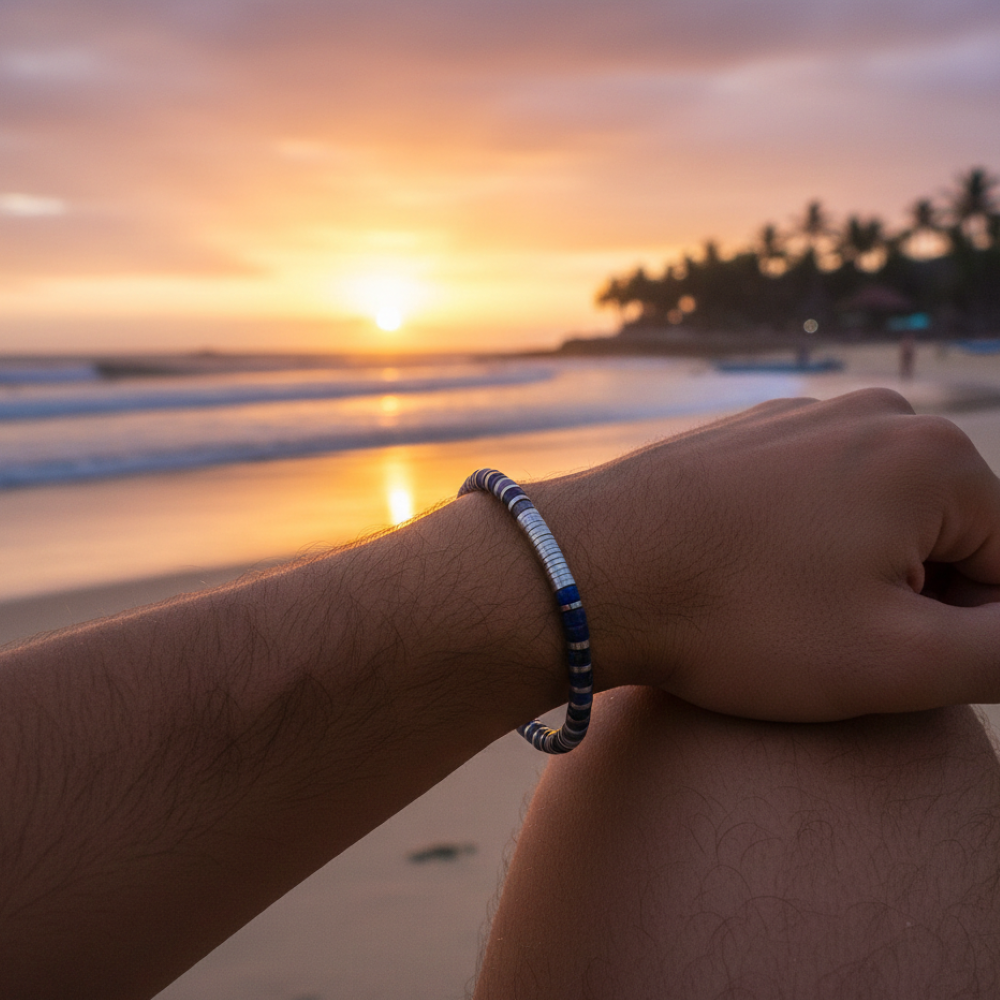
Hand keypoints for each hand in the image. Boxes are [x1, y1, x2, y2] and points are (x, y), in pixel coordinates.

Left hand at [535, 389, 999, 719]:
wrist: (586, 570)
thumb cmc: (735, 618)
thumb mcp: (899, 659)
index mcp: (933, 457)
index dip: (960, 635)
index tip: (875, 657)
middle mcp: (874, 415)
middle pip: (943, 538)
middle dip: (905, 602)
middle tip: (821, 643)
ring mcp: (801, 419)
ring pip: (874, 522)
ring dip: (849, 580)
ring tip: (776, 616)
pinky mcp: (746, 438)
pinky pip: (810, 502)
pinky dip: (798, 550)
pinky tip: (745, 583)